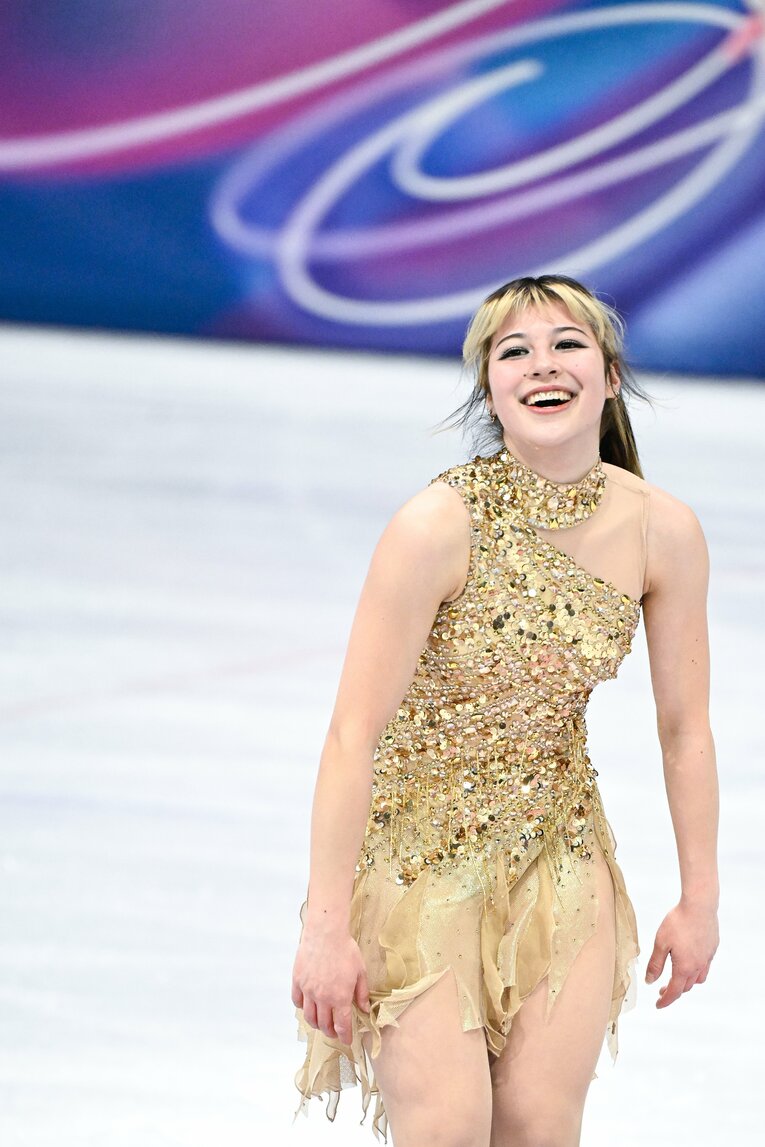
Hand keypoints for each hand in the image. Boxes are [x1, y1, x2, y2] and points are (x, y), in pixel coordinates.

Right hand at [291, 922, 370, 1045]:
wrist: (325, 933)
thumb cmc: (345, 950)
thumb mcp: (360, 971)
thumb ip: (362, 993)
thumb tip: (365, 1009)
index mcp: (340, 998)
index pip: (342, 1025)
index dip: (345, 1036)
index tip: (347, 1041)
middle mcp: (323, 998)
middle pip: (324, 1025)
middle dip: (331, 1032)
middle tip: (335, 1031)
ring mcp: (308, 991)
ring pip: (309, 1017)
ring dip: (316, 1024)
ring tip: (321, 1023)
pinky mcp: (298, 981)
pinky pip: (297, 1001)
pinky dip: (302, 1008)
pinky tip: (308, 1005)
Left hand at [644, 899, 718, 1008]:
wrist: (699, 906)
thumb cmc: (678, 922)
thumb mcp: (660, 943)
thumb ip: (655, 964)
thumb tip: (650, 982)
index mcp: (684, 967)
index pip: (674, 991)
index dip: (665, 1000)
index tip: (658, 1005)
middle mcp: (698, 966)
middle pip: (686, 986)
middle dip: (673, 991)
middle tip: (661, 989)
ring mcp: (707, 958)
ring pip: (698, 979)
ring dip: (686, 982)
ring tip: (676, 978)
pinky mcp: (712, 948)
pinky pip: (705, 966)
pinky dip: (696, 970)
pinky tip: (690, 962)